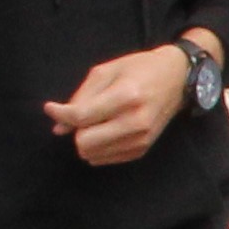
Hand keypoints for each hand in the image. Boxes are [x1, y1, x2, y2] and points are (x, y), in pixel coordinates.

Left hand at [44, 41, 191, 166]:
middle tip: (83, 115)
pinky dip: (98, 147)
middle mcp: (136, 122)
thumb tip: (58, 128)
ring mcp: (141, 139)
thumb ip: (81, 97)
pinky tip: (108, 129)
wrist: (177, 79)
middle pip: (84, 143)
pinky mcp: (142, 150)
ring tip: (98, 121)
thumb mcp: (107, 71)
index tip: (51, 107)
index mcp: (126, 96)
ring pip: (91, 155)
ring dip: (87, 139)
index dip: (60, 114)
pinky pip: (104, 159)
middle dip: (76, 130)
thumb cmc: (139, 69)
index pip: (81, 117)